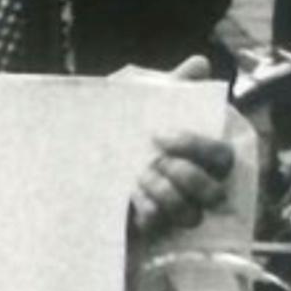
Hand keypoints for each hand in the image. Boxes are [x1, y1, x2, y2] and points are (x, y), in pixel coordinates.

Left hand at [128, 56, 235, 241]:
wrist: (68, 157)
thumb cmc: (111, 126)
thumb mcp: (135, 101)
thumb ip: (170, 85)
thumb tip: (199, 63)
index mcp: (197, 155)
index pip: (222, 156)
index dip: (197, 147)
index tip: (160, 135)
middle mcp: (193, 185)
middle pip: (215, 193)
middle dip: (186, 177)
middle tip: (153, 162)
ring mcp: (174, 209)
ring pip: (191, 215)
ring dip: (165, 194)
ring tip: (138, 178)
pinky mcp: (150, 227)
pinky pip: (160, 226)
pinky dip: (146, 210)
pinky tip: (128, 196)